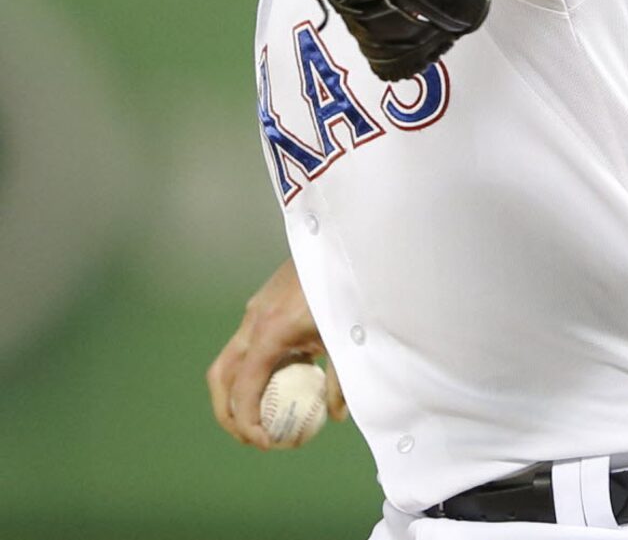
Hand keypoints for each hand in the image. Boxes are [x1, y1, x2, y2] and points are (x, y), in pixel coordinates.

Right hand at [206, 257, 347, 449]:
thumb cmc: (342, 291)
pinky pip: (247, 344)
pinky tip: (281, 380)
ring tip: (261, 417)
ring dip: (236, 392)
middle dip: (228, 412)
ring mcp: (254, 311)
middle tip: (252, 437)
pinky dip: (252, 369)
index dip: (247, 421)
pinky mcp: (262, 305)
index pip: (244, 387)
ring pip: (229, 359)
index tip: (265, 441)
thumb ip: (339, 381)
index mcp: (271, 332)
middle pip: (221, 376)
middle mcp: (254, 321)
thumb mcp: (344, 340)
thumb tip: (333, 415)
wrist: (337, 247)